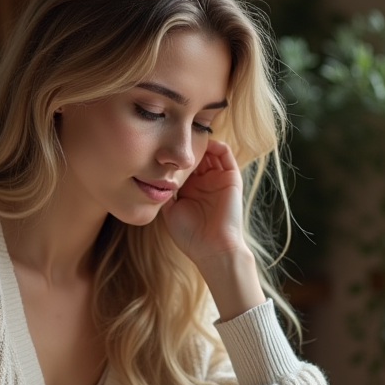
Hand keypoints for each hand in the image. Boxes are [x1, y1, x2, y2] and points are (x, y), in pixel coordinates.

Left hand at [160, 139, 245, 265]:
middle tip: (172, 135)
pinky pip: (225, 154)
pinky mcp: (231, 178)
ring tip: (188, 137)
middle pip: (195, 156)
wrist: (213, 249)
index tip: (159, 145)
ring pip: (210, 152)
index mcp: (190, 190)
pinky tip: (204, 143)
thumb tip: (153, 175)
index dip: (172, 156)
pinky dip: (216, 144)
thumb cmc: (190, 235)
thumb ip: (164, 193)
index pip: (182, 166)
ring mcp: (218, 179)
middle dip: (186, 146)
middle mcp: (205, 182)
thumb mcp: (170, 211)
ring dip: (200, 143)